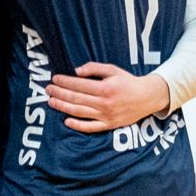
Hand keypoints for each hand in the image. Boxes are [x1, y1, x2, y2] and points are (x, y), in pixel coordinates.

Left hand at [45, 62, 171, 132]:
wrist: (147, 97)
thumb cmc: (127, 82)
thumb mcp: (113, 70)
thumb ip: (94, 68)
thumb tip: (76, 71)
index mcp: (106, 88)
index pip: (79, 85)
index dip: (64, 82)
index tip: (54, 79)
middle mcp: (105, 103)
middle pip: (76, 98)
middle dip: (59, 93)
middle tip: (48, 89)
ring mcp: (106, 115)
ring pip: (79, 112)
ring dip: (62, 107)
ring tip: (51, 101)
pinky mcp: (108, 125)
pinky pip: (90, 127)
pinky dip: (77, 125)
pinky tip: (66, 120)